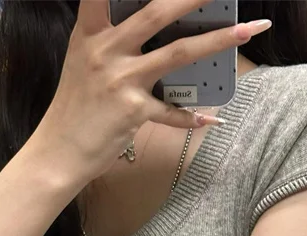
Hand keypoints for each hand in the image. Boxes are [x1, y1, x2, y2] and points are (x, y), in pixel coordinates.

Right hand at [36, 0, 271, 183]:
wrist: (60, 150)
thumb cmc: (76, 107)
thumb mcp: (83, 61)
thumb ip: (111, 40)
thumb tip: (154, 33)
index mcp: (91, 33)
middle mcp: (106, 50)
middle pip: (157, 12)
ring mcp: (121, 79)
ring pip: (178, 54)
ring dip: (217, 41)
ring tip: (246, 31)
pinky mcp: (133, 111)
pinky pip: (172, 111)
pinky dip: (193, 116)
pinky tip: (213, 117)